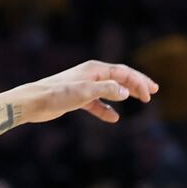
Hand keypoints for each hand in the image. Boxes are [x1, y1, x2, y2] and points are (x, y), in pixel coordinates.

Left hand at [17, 61, 157, 124]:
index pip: (124, 72)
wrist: (33, 102)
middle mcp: (91, 75)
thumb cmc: (57, 94)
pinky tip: (113, 118)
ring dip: (125, 94)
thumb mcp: (84, 91)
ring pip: (110, 90)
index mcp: (95, 69)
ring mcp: (84, 86)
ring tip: (140, 100)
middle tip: (153, 92)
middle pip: (119, 78)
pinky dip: (106, 109)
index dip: (139, 82)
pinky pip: (96, 103)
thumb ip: (106, 90)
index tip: (150, 94)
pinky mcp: (76, 99)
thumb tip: (125, 91)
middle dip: (137, 84)